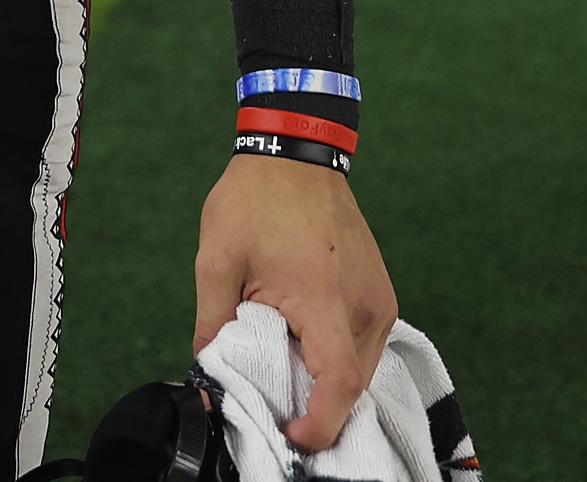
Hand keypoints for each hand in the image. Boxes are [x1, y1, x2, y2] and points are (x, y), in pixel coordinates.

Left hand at [193, 154, 395, 452]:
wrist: (295, 151)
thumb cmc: (256, 200)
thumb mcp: (216, 262)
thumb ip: (211, 325)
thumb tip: (206, 373)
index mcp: (325, 299)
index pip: (340, 385)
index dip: (319, 423)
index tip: (290, 433)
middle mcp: (364, 305)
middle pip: (353, 386)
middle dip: (316, 406)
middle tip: (273, 401)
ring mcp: (379, 298)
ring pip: (362, 368)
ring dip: (326, 381)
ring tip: (284, 368)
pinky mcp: (380, 292)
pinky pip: (364, 344)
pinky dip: (337, 356)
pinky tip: (303, 345)